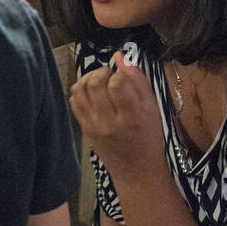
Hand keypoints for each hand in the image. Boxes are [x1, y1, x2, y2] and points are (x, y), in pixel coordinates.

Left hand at [70, 50, 165, 181]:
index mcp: (132, 116)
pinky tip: (93, 93)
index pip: (118, 83)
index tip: (125, 78)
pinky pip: (74, 101)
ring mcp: (93, 126)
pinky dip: (81, 90)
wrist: (136, 169)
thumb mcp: (152, 108)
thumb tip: (119, 56)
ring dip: (89, 78)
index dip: (120, 73)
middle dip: (102, 72)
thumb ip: (138, 80)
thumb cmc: (149, 137)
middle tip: (111, 76)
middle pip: (96, 83)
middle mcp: (110, 122)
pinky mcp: (84, 129)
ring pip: (80, 89)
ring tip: (100, 81)